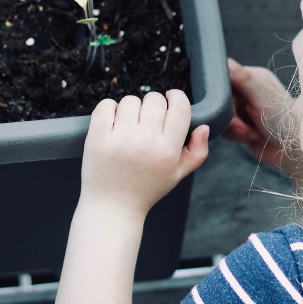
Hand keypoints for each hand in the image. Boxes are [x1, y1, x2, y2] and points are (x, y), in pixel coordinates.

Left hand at [79, 90, 208, 218]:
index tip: (171, 97)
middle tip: (148, 116)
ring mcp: (120, 140)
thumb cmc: (147, 189)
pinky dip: (109, 108)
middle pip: (154, 100)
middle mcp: (145, 143)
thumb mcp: (178, 174)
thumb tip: (205, 127)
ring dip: (131, 107)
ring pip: (130, 101)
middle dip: (153, 103)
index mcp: (167, 150)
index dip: (177, 96)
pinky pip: (105, 106)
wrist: (113, 207)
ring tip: (130, 123)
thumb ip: (197, 151)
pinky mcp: (98, 139)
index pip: (180, 108)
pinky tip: (113, 120)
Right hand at [223, 58, 300, 174]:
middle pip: (221, 100)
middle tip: (243, 125)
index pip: (225, 77)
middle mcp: (247, 92)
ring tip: (251, 133)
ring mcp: (244, 110)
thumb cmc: (283, 119)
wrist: (292, 150)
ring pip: (222, 116)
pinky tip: (251, 137)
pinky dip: (236, 136)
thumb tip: (225, 61)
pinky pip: (226, 129)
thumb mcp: (260, 96)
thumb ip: (242, 78)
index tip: (229, 104)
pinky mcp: (243, 126)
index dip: (222, 92)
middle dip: (230, 116)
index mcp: (252, 78)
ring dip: (235, 128)